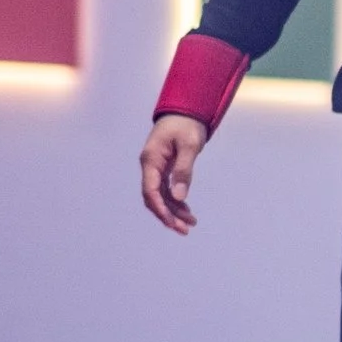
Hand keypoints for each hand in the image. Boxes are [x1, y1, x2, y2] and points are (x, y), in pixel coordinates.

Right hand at [139, 113, 209, 234]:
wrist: (185, 112)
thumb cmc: (187, 126)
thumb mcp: (189, 146)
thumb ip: (184, 171)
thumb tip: (179, 197)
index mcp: (151, 159)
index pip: (150, 190)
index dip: (160, 209)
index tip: (172, 223)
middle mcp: (150, 166)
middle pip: (153, 197)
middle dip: (167, 215)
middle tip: (185, 230)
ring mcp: (155, 168)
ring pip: (160, 196)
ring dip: (173, 211)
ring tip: (191, 224)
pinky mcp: (163, 169)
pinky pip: (166, 190)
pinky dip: (176, 202)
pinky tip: (187, 212)